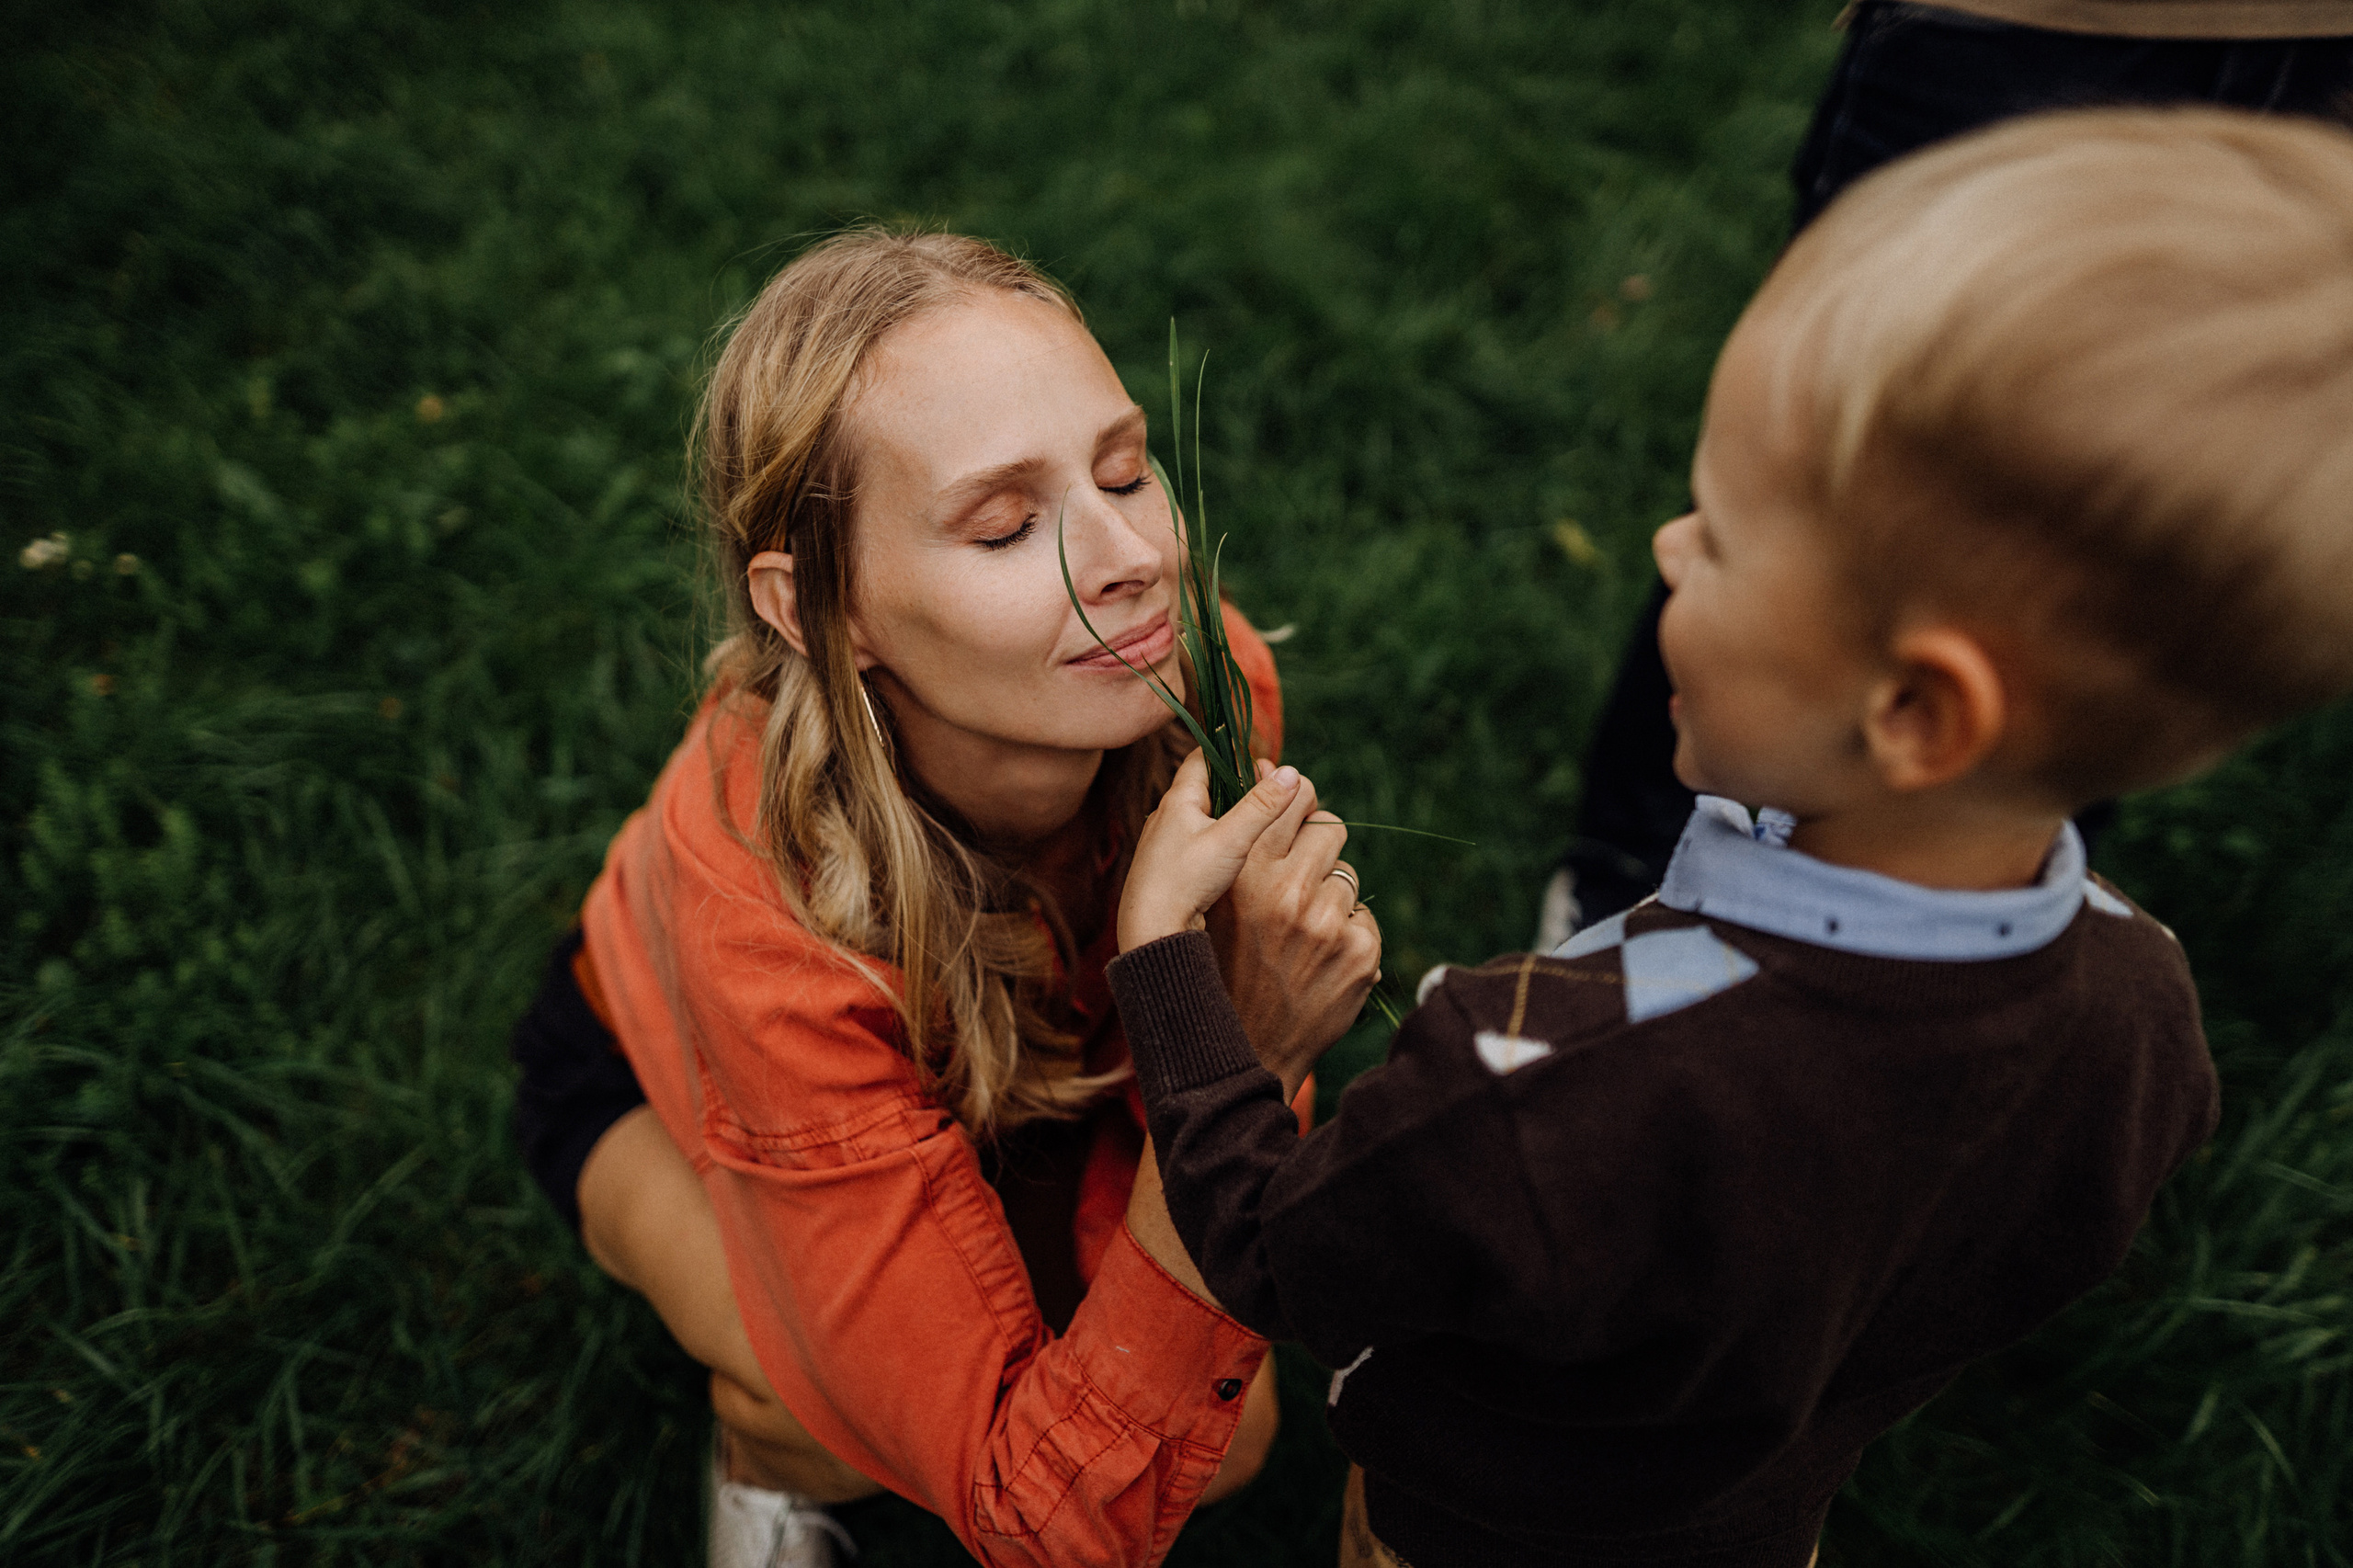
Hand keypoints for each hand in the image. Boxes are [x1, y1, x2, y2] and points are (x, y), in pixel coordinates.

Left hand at [1118, 750, 1308, 952]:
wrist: (1151, 930)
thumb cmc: (1185, 881)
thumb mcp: (1232, 840)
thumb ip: (1262, 806)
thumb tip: (1291, 773)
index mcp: (1177, 799)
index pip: (1202, 757)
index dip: (1229, 753)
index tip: (1257, 760)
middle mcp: (1165, 815)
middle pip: (1204, 786)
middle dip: (1234, 786)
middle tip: (1265, 794)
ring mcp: (1163, 841)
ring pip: (1201, 816)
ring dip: (1226, 816)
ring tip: (1253, 825)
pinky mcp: (1166, 866)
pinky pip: (1195, 840)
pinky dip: (1216, 839)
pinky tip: (1231, 857)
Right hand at [1210, 759, 1381, 1098]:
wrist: (1245, 1049)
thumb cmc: (1223, 965)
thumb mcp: (1219, 899)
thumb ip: (1244, 837)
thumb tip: (1272, 770)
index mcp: (1246, 872)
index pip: (1293, 797)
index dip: (1297, 797)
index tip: (1294, 804)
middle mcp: (1288, 892)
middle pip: (1330, 829)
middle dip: (1317, 850)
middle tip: (1298, 881)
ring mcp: (1328, 923)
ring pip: (1347, 876)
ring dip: (1329, 897)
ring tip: (1301, 933)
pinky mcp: (1360, 952)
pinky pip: (1363, 917)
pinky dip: (1346, 934)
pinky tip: (1319, 959)